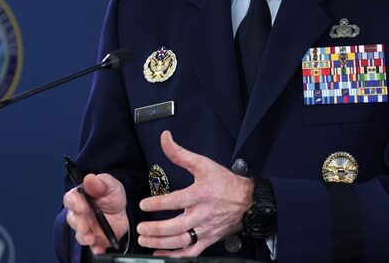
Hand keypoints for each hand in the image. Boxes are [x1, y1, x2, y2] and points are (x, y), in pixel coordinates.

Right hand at [63, 172, 129, 254]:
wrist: (123, 211)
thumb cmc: (113, 195)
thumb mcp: (111, 185)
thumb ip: (101, 183)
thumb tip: (89, 178)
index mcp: (80, 197)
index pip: (71, 199)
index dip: (75, 203)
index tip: (82, 207)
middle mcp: (79, 214)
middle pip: (73, 219)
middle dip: (79, 224)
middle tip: (85, 227)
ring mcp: (85, 227)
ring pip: (79, 234)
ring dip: (84, 237)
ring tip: (91, 239)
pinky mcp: (93, 238)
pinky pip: (92, 245)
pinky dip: (95, 247)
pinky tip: (99, 248)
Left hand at [136, 130, 253, 256]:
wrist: (248, 201)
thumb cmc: (224, 182)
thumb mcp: (203, 164)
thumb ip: (180, 154)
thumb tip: (165, 138)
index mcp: (201, 194)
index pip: (177, 200)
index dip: (158, 203)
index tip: (144, 204)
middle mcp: (203, 214)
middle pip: (177, 226)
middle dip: (156, 229)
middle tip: (141, 227)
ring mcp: (206, 229)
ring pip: (181, 241)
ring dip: (161, 243)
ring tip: (145, 239)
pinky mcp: (208, 239)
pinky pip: (191, 252)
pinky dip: (174, 256)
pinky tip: (159, 254)